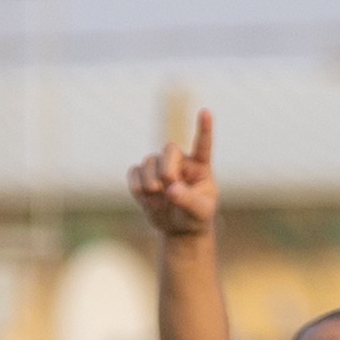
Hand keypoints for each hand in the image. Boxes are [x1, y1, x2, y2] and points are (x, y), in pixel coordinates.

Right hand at [127, 109, 217, 238]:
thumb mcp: (200, 213)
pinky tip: (147, 198)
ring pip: (148, 162)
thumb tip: (171, 190)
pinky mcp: (142, 174)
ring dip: (151, 183)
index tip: (206, 112)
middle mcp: (179, 160)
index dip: (204, 129)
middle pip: (168, 149)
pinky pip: (133, 173)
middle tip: (169, 189)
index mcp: (200, 166)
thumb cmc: (195, 217)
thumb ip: (189, 200)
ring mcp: (159, 165)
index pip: (203, 145)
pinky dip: (137, 188)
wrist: (178, 228)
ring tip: (159, 197)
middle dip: (166, 170)